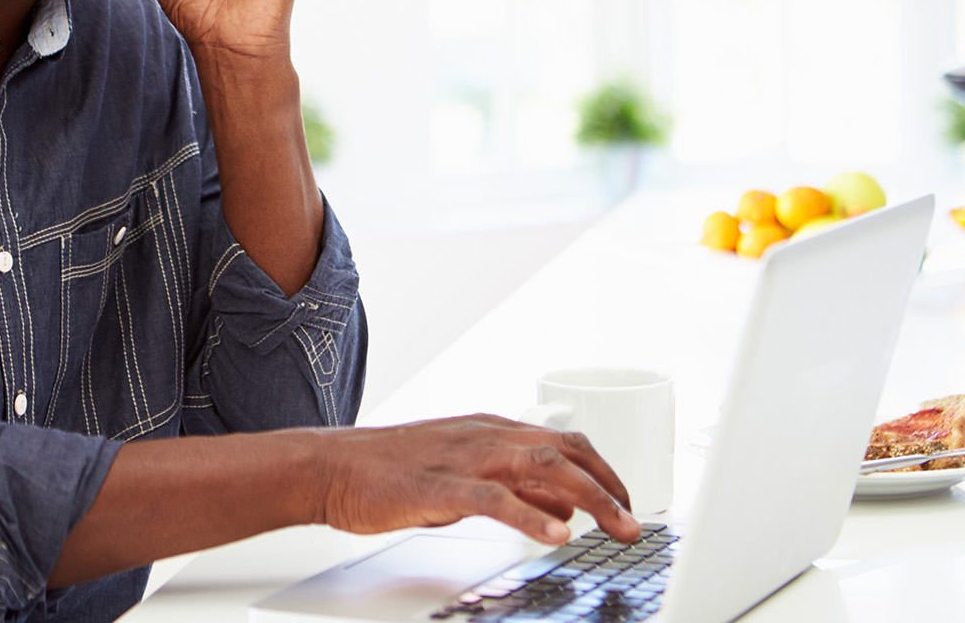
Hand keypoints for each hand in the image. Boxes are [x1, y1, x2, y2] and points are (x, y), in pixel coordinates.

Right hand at [313, 414, 641, 545]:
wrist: (331, 467)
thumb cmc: (390, 473)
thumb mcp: (461, 477)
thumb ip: (511, 487)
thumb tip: (561, 507)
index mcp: (489, 430)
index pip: (562, 442)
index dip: (602, 470)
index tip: (625, 501)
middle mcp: (483, 436)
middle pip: (563, 451)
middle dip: (607, 485)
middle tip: (632, 521)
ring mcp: (462, 458)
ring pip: (541, 466)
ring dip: (588, 496)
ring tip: (614, 526)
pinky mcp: (439, 486)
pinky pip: (493, 498)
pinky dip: (530, 515)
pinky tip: (555, 534)